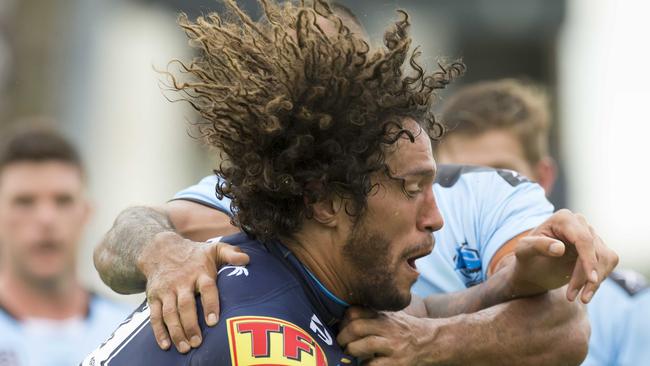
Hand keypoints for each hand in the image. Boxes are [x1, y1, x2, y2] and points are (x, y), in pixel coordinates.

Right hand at [137, 232, 248, 352]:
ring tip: (185, 348)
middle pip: (185, 305)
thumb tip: (247, 260)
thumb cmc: (195, 254)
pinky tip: (166, 346)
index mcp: (199, 272)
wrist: (160, 250)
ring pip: (169, 313)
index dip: (210, 304)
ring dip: (176, 332)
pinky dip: (159, 332)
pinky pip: (155, 316)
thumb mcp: (214, 249)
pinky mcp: (154, 297)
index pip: (206, 288)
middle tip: (198, 342)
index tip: (213, 321)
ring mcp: (166, 290)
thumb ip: (231, 254)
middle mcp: (182, 282)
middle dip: (191, 325)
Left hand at [337, 307, 438, 365]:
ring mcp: (393, 346)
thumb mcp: (391, 317)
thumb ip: (372, 316)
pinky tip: (363, 365)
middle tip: (341, 344)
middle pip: (356, 327)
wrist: (432, 341)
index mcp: (383, 315)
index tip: (341, 328)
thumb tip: (345, 319)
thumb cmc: (406, 330)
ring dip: (351, 351)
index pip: (355, 311)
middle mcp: (388, 328)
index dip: (343, 320)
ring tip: (350, 354)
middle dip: (343, 337)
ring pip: (362, 346)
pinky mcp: (397, 363)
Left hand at [510, 209, 617, 302]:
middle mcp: (580, 222)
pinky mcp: (598, 247)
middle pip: (595, 250)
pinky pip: (608, 262)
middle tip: (570, 297)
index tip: (591, 280)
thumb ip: (538, 246)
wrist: (532, 268)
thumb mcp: (524, 252)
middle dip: (585, 276)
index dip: (588, 260)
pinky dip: (599, 279)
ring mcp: (591, 234)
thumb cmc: (526, 258)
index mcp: (563, 218)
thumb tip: (560, 248)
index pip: (583, 239)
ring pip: (605, 258)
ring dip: (594, 281)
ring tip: (579, 297)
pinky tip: (585, 292)